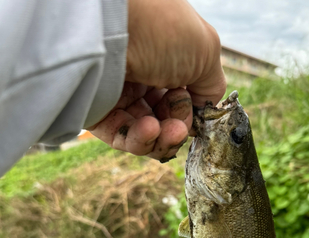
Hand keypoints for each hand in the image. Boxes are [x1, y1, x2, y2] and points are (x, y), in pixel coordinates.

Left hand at [88, 0, 225, 161]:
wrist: (110, 27)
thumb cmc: (161, 31)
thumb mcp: (205, 51)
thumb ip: (211, 86)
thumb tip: (205, 110)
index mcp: (165, 58)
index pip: (181, 96)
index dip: (190, 110)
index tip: (195, 111)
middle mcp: (141, 75)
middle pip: (164, 118)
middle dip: (177, 129)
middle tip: (180, 127)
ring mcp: (118, 95)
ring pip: (146, 133)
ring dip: (162, 139)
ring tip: (169, 132)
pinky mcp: (97, 113)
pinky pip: (122, 138)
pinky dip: (140, 141)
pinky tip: (150, 131)